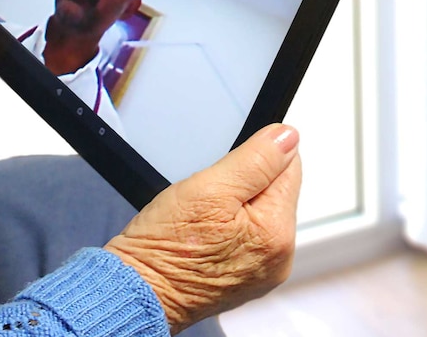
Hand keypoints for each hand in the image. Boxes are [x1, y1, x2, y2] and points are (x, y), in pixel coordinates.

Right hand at [104, 123, 301, 334]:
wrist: (138, 291)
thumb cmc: (163, 247)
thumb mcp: (207, 189)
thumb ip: (254, 160)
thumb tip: (287, 137)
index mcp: (276, 232)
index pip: (288, 167)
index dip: (254, 156)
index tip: (226, 167)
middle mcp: (278, 258)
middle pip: (275, 192)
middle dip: (243, 184)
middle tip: (206, 197)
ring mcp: (263, 272)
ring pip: (258, 214)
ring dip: (233, 206)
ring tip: (200, 219)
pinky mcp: (246, 278)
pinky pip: (246, 238)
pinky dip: (227, 229)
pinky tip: (202, 234)